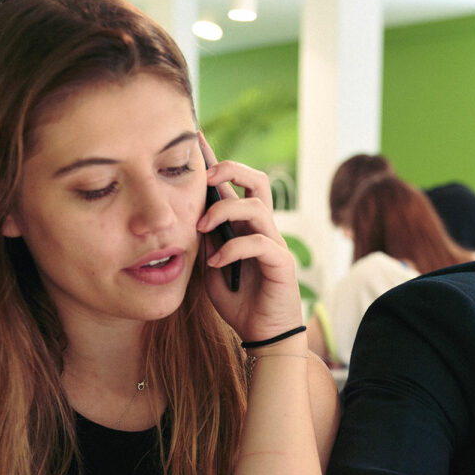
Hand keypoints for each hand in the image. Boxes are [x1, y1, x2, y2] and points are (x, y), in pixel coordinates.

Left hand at [196, 134, 301, 341]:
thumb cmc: (238, 303)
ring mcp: (274, 244)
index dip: (216, 162)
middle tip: (204, 178)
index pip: (233, 186)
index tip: (196, 139)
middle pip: (257, 181)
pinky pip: (258, 242)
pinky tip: (215, 263)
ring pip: (256, 206)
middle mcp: (262, 229)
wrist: (262, 335)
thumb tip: (193, 221)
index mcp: (244, 226)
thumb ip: (205, 245)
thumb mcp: (210, 271)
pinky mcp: (281, 263)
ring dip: (224, 211)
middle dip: (230, 170)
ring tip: (201, 228)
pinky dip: (232, 249)